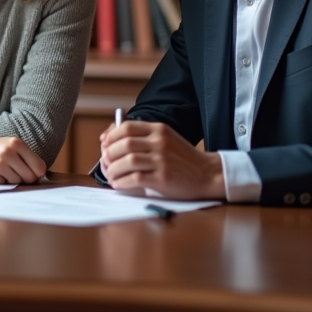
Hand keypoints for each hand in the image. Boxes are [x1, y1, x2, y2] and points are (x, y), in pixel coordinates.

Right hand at [0, 136, 45, 183]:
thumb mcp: (10, 146)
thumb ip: (27, 157)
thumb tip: (41, 174)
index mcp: (16, 143)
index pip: (39, 166)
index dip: (37, 173)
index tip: (31, 174)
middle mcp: (8, 152)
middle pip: (30, 177)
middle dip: (25, 179)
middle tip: (14, 172)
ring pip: (19, 182)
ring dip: (13, 180)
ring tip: (3, 171)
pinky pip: (7, 185)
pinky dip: (3, 183)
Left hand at [99, 121, 224, 200]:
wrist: (207, 174)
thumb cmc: (182, 158)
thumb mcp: (166, 139)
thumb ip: (144, 137)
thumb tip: (110, 138)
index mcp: (159, 130)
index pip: (127, 127)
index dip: (111, 135)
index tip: (104, 143)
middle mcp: (160, 142)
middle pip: (124, 144)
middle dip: (109, 154)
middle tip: (105, 162)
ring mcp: (162, 160)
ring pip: (127, 161)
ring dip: (113, 169)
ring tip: (111, 175)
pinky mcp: (163, 177)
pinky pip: (135, 178)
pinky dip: (122, 182)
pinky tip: (119, 184)